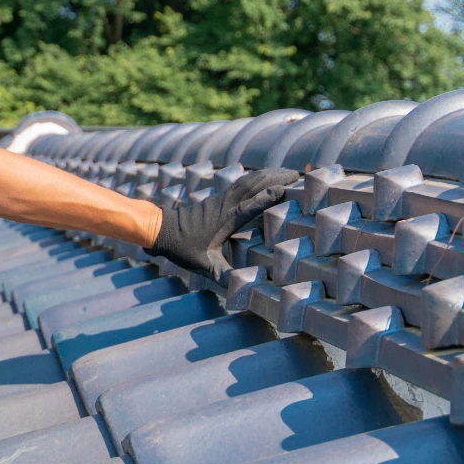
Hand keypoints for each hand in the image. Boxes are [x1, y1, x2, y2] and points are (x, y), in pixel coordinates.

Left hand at [146, 168, 299, 277]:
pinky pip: (244, 182)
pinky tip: (269, 177)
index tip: (287, 190)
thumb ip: (223, 276)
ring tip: (292, 172)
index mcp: (225, 219)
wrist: (163, 229)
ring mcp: (222, 197)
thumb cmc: (183, 248)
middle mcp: (226, 204)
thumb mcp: (203, 265)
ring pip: (250, 180)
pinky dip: (259, 177)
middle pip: (254, 184)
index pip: (250, 205)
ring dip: (271, 174)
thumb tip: (242, 290)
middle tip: (301, 175)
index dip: (268, 197)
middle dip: (277, 178)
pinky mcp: (220, 197)